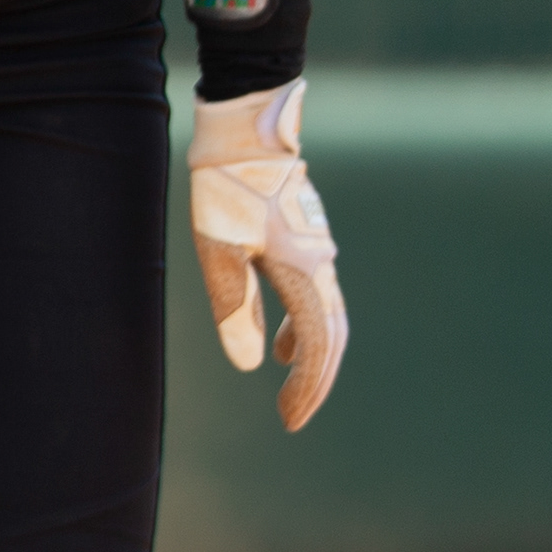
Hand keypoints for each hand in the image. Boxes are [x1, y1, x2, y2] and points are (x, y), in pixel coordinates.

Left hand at [189, 78, 347, 431]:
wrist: (246, 132)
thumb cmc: (225, 188)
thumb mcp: (218, 251)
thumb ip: (234, 308)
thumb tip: (250, 364)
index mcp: (302, 271)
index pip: (319, 347)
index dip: (307, 388)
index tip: (289, 420)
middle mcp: (320, 265)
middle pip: (333, 337)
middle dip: (315, 382)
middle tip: (293, 416)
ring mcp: (318, 252)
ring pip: (329, 317)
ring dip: (314, 357)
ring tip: (289, 389)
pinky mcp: (307, 242)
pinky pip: (317, 296)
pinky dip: (307, 327)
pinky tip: (284, 343)